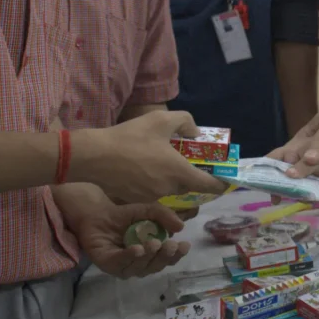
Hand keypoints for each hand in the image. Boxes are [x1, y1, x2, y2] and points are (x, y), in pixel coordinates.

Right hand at [70, 111, 225, 203]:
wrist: (94, 157)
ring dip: (169, 177)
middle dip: (189, 173)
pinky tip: (140, 165)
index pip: (209, 185)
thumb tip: (195, 132)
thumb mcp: (161, 119)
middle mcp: (169, 190)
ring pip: (169, 187)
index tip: (224, 177)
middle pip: (187, 185)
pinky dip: (152, 180)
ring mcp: (151, 197)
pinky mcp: (135, 199)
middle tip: (184, 158)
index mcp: (180, 174)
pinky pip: (151, 190)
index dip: (219, 182)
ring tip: (158, 158)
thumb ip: (185, 121)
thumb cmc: (131, 137)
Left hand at [74, 199, 190, 278]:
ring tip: (153, 243)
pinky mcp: (107, 264)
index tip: (185, 245)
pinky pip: (120, 264)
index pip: (166, 260)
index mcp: (150, 255)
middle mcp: (138, 264)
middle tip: (169, 245)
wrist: (97, 214)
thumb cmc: (123, 216)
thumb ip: (163, 215)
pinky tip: (137, 249)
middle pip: (154, 267)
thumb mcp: (147, 211)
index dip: (176, 255)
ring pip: (139, 268)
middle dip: (164, 257)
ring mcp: (122, 266)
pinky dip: (129, 257)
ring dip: (148, 257)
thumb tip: (180, 227)